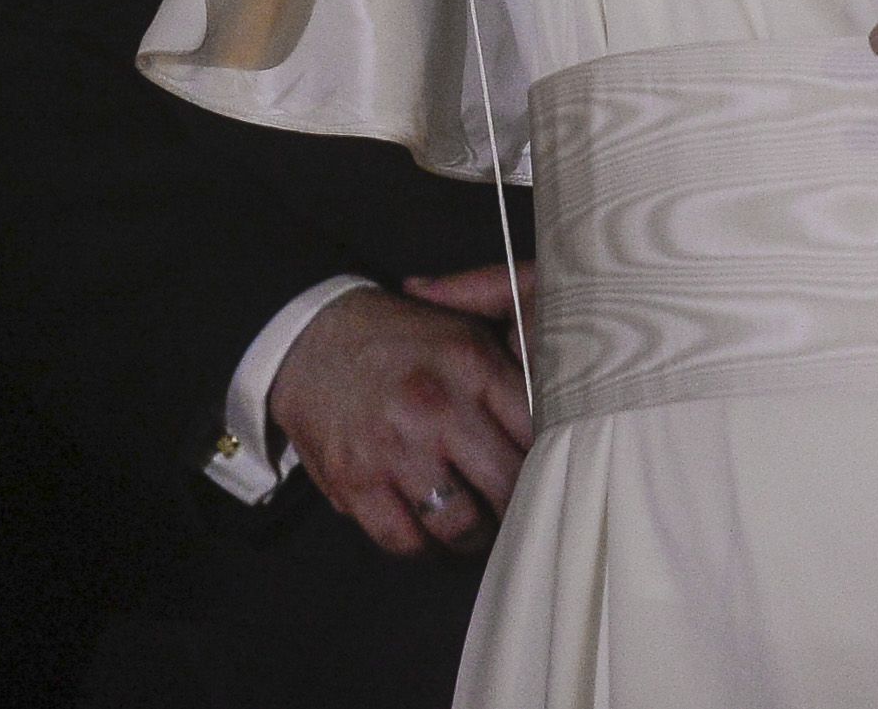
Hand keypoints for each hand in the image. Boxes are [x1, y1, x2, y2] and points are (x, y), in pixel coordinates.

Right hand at [264, 274, 531, 557]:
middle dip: (520, 507)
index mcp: (472, 365)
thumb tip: (564, 410)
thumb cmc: (404, 339)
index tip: (555, 474)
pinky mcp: (355, 482)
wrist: (313, 337)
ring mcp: (393, 449)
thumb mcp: (466, 327)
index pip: (538, 431)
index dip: (553, 461)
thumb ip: (515, 365)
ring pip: (460, 525)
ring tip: (480, 531)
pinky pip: (404, 541)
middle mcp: (436, 408)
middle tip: (521, 511)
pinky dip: (424, 549)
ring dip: (475, 538)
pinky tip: (432, 535)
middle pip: (506, 485)